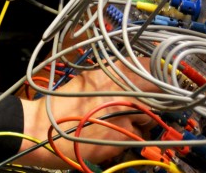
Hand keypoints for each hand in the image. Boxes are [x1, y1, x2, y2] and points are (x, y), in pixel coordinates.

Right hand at [16, 66, 156, 168]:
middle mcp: (123, 89)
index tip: (163, 79)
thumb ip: (112, 76)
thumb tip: (135, 77)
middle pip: (159, 92)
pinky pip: (138, 137)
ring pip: (151, 118)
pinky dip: (130, 138)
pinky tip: (114, 137)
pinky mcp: (124, 136)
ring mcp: (126, 113)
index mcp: (112, 71)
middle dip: (157, 100)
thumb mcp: (87, 80)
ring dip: (142, 122)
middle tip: (148, 105)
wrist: (42, 129)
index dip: (160, 74)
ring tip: (121, 124)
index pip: (151, 67)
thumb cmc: (61, 105)